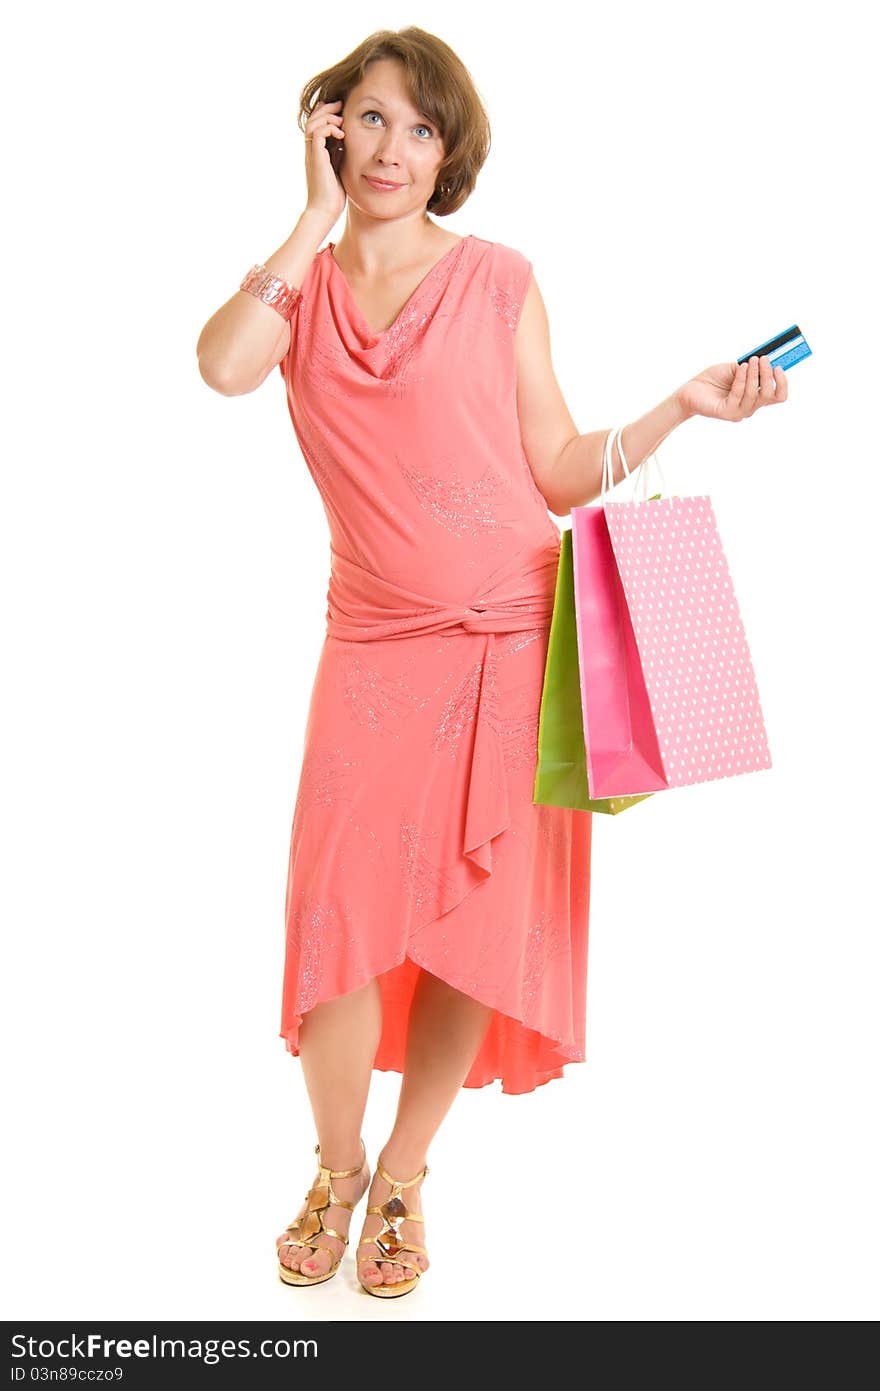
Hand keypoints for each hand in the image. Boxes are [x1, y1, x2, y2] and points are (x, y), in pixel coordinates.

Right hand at [303, 98, 346, 222]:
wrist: (325, 211)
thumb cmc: (334, 196)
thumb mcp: (339, 170)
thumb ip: (340, 156)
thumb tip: (348, 145)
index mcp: (316, 153)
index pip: (316, 125)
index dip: (326, 114)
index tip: (340, 110)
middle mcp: (311, 151)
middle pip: (312, 119)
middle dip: (326, 109)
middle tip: (340, 104)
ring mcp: (312, 154)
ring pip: (313, 123)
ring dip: (328, 117)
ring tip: (341, 119)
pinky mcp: (316, 158)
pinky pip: (318, 133)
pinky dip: (329, 129)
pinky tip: (341, 135)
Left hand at [676, 356, 788, 421]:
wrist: (690, 390)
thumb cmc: (713, 379)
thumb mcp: (736, 369)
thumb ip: (751, 366)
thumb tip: (767, 357)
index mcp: (755, 397)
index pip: (778, 396)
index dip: (783, 382)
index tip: (779, 366)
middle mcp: (749, 407)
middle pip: (769, 394)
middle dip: (768, 374)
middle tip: (762, 358)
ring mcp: (739, 412)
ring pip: (756, 394)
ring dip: (754, 374)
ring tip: (749, 361)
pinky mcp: (727, 412)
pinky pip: (739, 394)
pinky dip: (741, 378)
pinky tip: (739, 367)